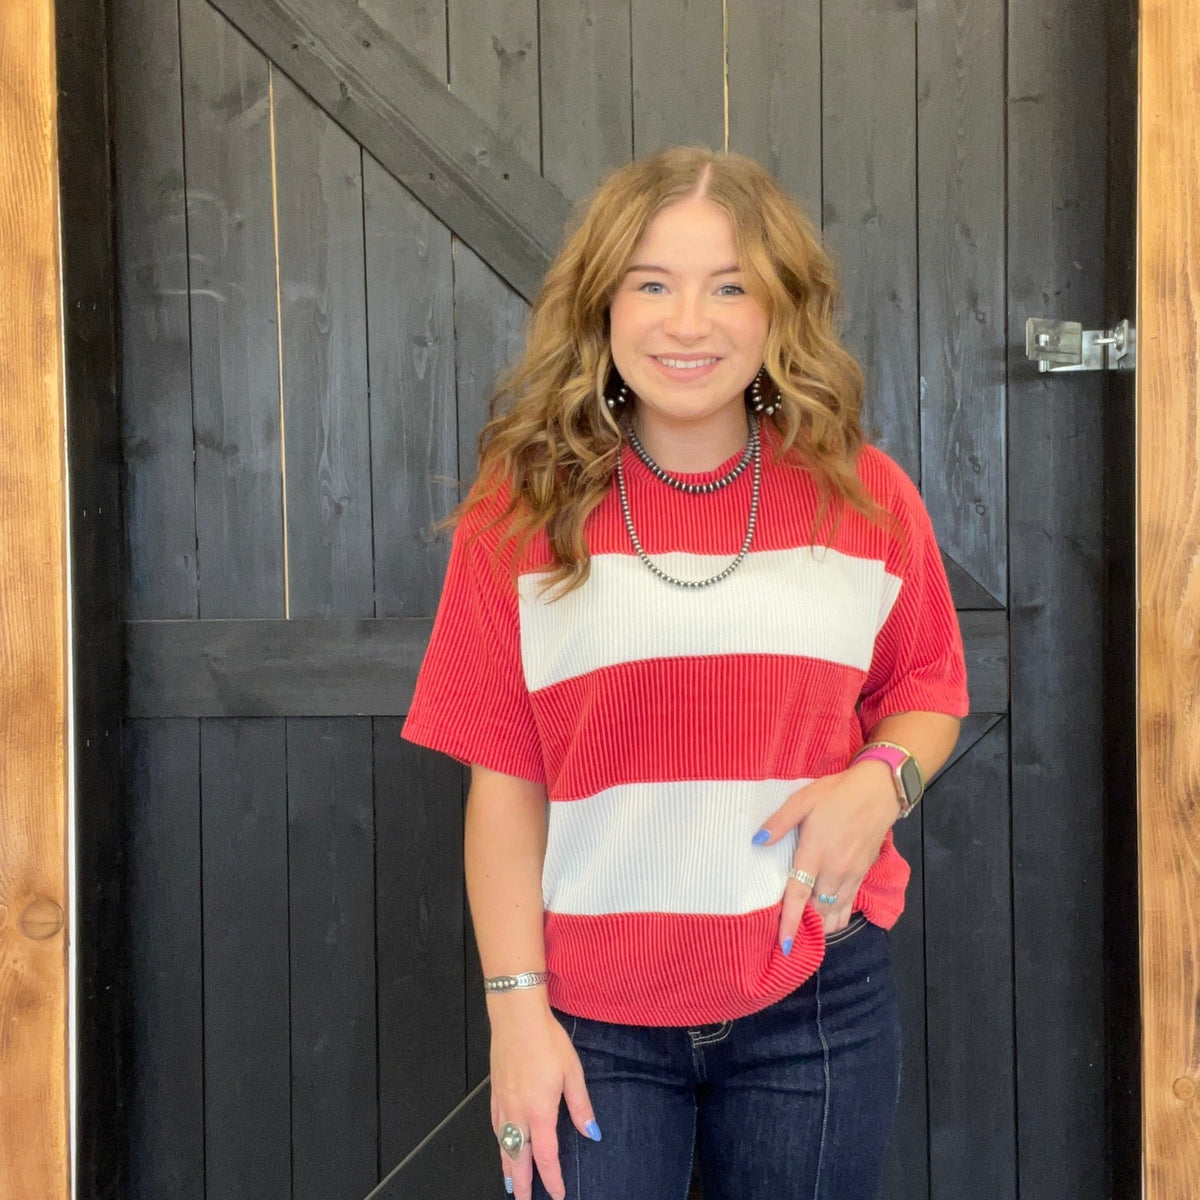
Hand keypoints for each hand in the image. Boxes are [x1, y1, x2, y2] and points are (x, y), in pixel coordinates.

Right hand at [488, 992, 599, 1199]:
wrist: (516, 1016)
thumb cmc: (546, 1040)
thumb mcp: (572, 1071)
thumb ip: (581, 1106)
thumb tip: (591, 1132)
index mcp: (540, 1111)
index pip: (546, 1156)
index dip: (552, 1179)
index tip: (557, 1194)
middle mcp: (518, 1113)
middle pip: (518, 1158)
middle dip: (521, 1184)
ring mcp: (503, 1103)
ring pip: (503, 1145)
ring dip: (507, 1167)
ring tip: (511, 1182)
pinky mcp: (494, 1091)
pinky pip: (495, 1125)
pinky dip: (499, 1141)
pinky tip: (502, 1142)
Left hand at [754, 760, 899, 943]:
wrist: (878, 792)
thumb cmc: (836, 794)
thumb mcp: (803, 800)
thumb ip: (779, 822)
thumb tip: (757, 841)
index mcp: (815, 854)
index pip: (798, 896)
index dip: (790, 922)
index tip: (783, 945)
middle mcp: (834, 871)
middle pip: (816, 910)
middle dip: (804, 928)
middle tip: (789, 941)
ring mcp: (851, 875)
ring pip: (835, 912)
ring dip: (822, 926)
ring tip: (808, 936)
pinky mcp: (862, 874)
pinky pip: (849, 905)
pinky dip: (838, 918)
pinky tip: (830, 921)